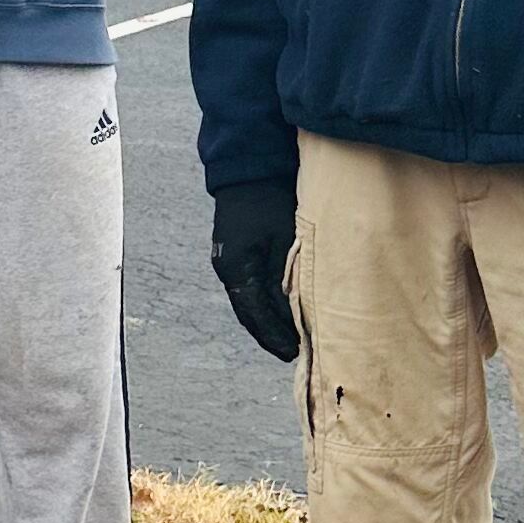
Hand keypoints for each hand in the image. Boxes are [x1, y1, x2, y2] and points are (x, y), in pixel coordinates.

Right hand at [211, 179, 300, 362]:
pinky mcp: (235, 255)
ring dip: (268, 321)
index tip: (294, 353)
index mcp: (237, 269)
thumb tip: (296, 311)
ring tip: (289, 338)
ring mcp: (228, 262)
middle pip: (249, 314)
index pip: (256, 314)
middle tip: (294, 353)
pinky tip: (280, 312)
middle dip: (271, 335)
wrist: (250, 169)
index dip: (275, 336)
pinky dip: (265, 304)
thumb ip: (288, 276)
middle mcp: (228, 269)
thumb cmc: (272, 200)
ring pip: (249, 303)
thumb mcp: (286, 240)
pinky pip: (250, 289)